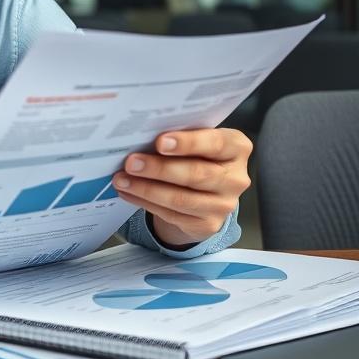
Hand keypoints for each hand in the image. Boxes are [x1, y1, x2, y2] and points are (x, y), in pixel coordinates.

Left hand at [114, 129, 251, 247]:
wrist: (202, 192)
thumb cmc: (195, 156)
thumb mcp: (194, 142)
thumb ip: (178, 136)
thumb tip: (140, 134)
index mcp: (236, 148)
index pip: (216, 144)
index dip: (188, 143)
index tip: (160, 142)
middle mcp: (236, 178)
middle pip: (196, 174)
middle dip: (159, 168)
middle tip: (131, 162)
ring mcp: (224, 204)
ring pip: (181, 198)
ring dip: (146, 189)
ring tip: (121, 180)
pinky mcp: (208, 224)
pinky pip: (172, 214)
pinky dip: (145, 202)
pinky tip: (128, 192)